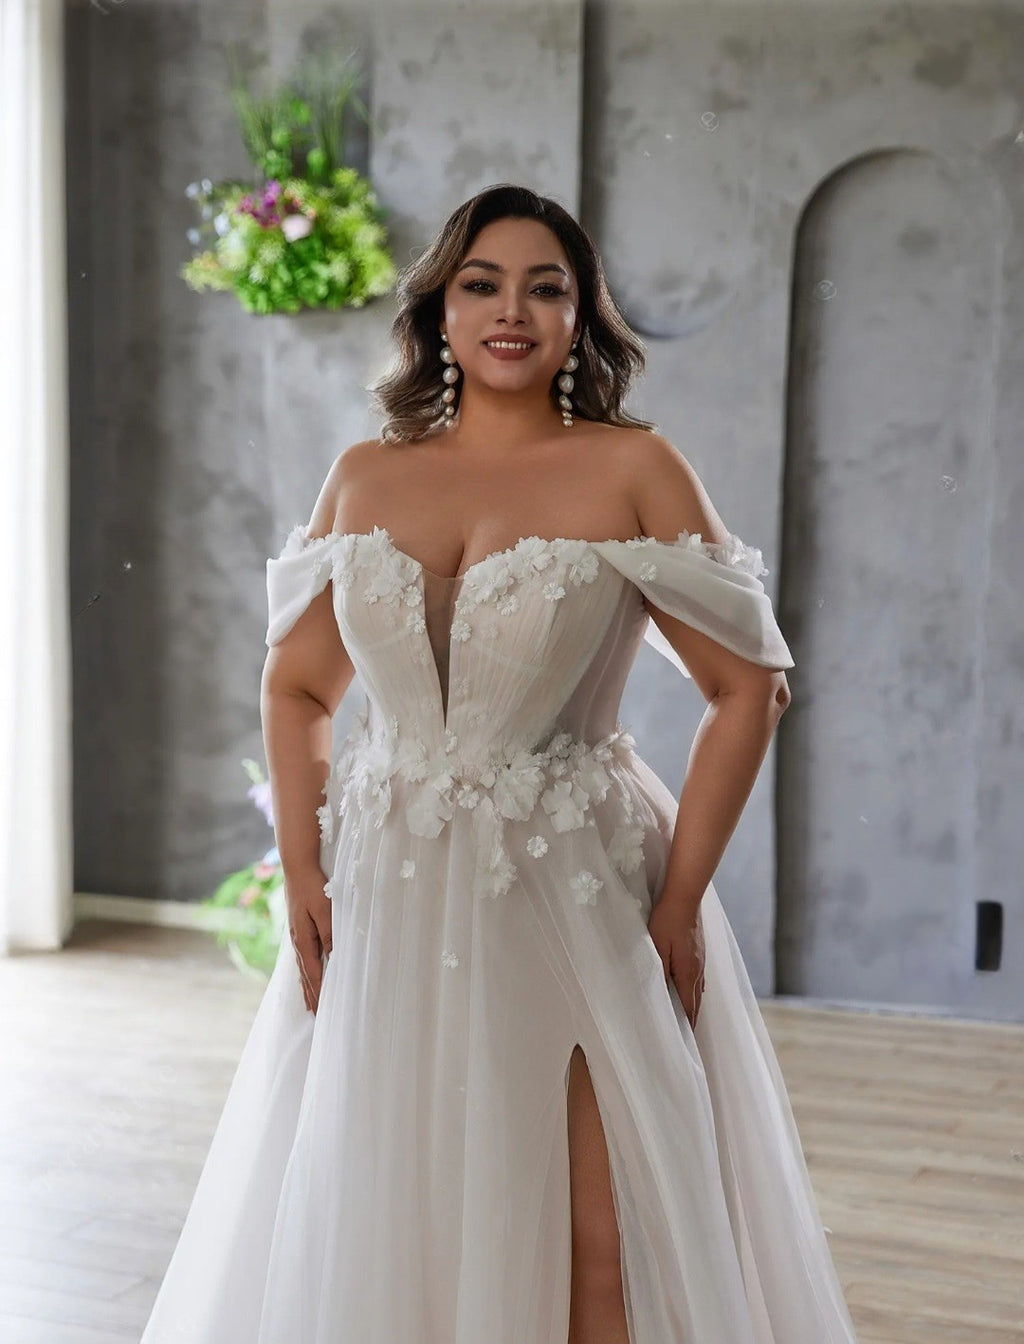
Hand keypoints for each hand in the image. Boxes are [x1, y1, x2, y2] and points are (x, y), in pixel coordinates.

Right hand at [285, 864, 332, 1013]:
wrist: (297, 867)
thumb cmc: (313, 887)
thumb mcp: (325, 911)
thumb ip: (329, 934)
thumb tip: (334, 959)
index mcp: (304, 940)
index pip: (312, 973)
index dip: (318, 993)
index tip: (321, 1011)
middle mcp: (297, 940)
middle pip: (305, 974)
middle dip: (310, 995)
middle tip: (315, 1015)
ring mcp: (296, 934)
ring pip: (302, 966)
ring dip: (306, 985)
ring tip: (308, 1001)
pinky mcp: (298, 927)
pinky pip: (302, 955)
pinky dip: (304, 969)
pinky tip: (305, 971)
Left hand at [647, 897, 705, 1028]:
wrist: (685, 897)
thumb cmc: (667, 920)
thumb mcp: (657, 946)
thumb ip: (659, 971)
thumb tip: (660, 994)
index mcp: (687, 973)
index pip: (688, 1008)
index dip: (686, 1026)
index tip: (684, 1044)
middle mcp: (698, 971)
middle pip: (696, 1003)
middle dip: (692, 1021)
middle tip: (687, 1040)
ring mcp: (701, 961)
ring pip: (698, 991)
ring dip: (693, 1007)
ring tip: (688, 1021)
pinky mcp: (700, 952)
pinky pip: (698, 979)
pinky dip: (694, 991)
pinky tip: (690, 991)